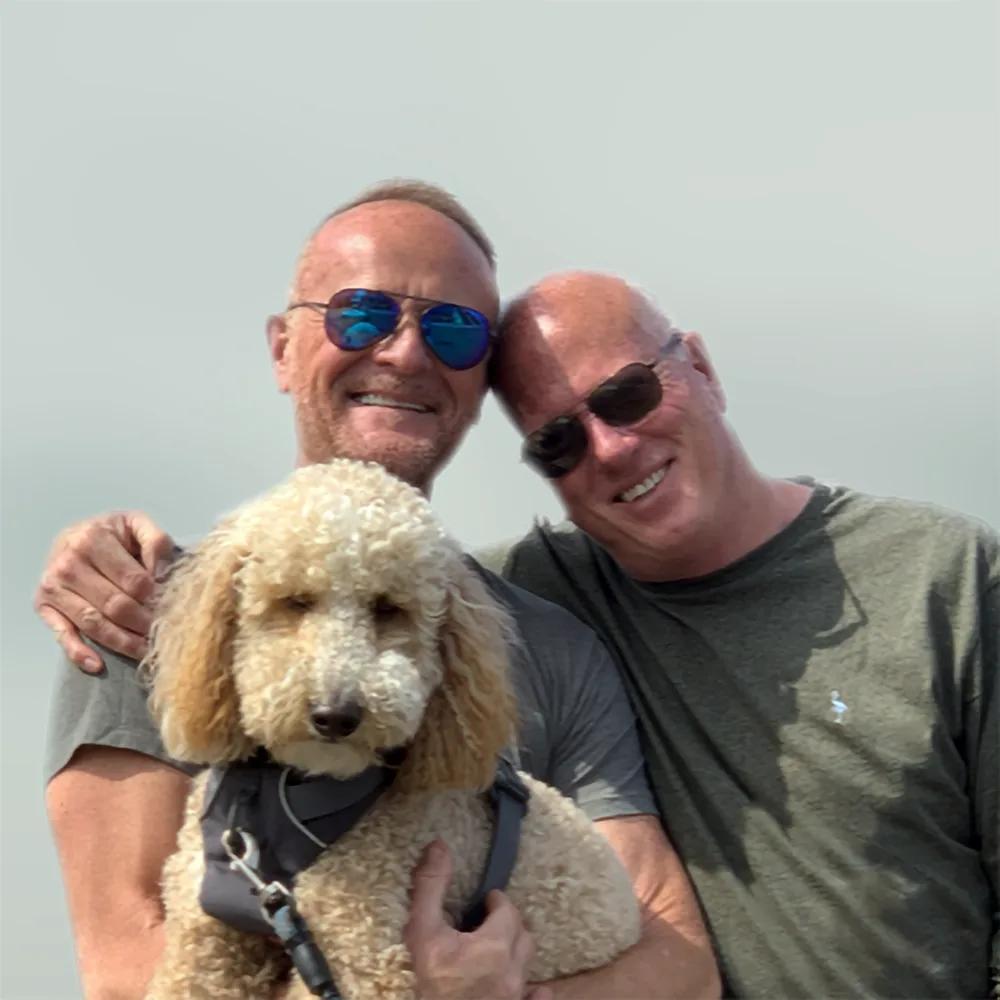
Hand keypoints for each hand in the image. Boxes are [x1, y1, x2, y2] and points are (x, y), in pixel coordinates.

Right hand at [33, 512, 174, 670]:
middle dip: (144, 625)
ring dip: (123, 643)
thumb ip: (156, 542)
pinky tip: (98, 665)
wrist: (79, 534)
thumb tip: (162, 574)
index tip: (173, 613)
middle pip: (115, 605)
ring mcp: (53, 587)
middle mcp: (68, 563)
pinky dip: (78, 653)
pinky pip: (62, 634)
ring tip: (147, 652)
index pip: (134, 581)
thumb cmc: (114, 534)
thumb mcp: (138, 525)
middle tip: (165, 637)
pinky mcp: (43, 606)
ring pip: (94, 624)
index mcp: (93, 539)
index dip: (157, 601)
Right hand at [404, 841, 550, 999]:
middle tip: (487, 924)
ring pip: (528, 964)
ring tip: (495, 950)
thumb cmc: (429, 984)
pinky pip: (538, 998)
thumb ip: (431, 888)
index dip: (496, 903)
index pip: (508, 910)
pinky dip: (533, 991)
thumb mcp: (422, 933)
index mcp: (494, 947)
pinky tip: (523, 988)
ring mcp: (516, 998)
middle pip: (523, 935)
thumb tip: (438, 846)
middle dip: (508, 924)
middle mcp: (512, 973)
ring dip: (516, 952)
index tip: (485, 902)